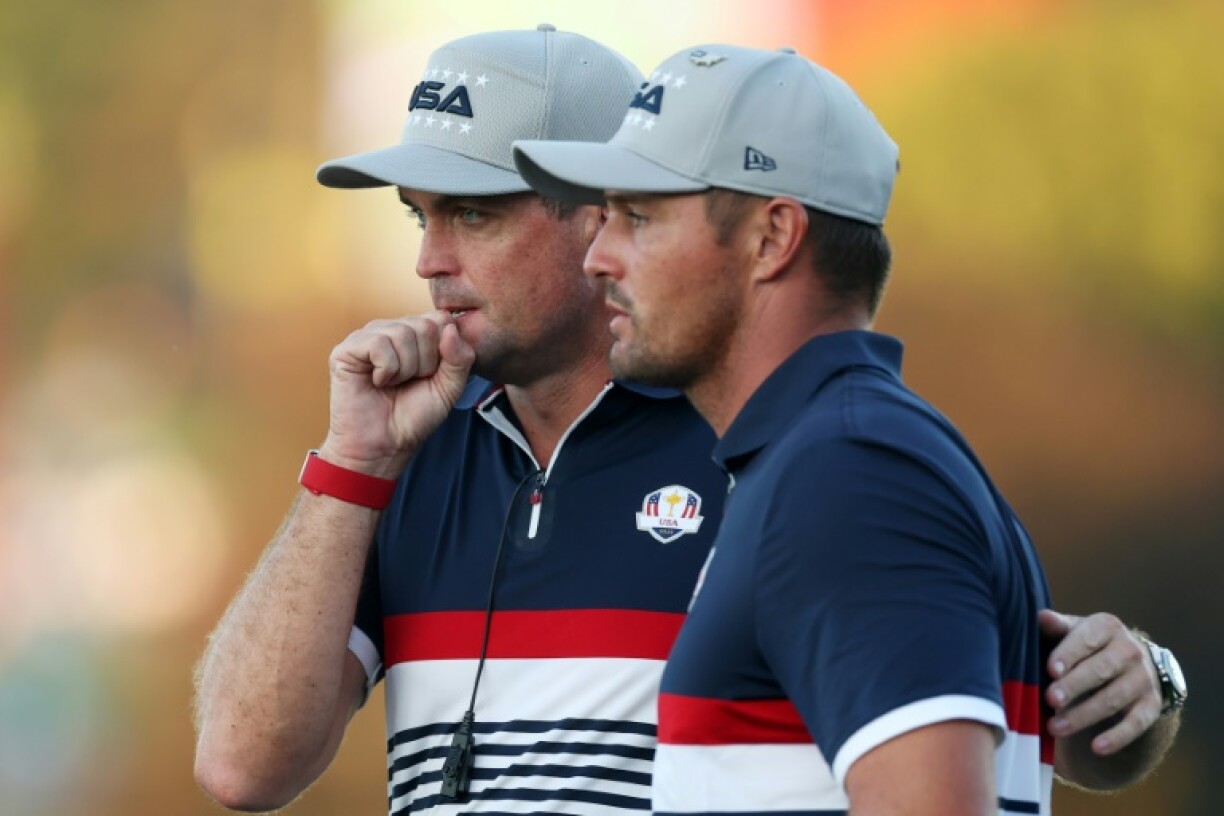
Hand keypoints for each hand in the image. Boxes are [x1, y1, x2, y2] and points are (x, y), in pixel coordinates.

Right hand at [319, 311, 474, 475]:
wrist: (384, 445)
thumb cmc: (413, 417)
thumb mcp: (449, 387)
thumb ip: (460, 358)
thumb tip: (450, 328)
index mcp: (414, 335)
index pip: (441, 319)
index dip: (444, 351)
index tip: (431, 375)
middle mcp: (390, 330)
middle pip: (424, 325)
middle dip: (426, 362)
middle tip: (410, 382)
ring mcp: (367, 337)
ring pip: (402, 333)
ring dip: (405, 369)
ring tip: (393, 384)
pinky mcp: (346, 349)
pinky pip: (379, 344)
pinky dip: (386, 370)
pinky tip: (377, 382)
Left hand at [1039, 609, 1161, 755]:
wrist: (1131, 661)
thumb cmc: (1089, 644)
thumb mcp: (1075, 630)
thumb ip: (1058, 627)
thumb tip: (1041, 617)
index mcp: (1107, 627)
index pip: (1087, 639)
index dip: (1069, 654)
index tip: (1051, 670)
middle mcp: (1129, 650)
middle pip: (1100, 670)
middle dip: (1074, 686)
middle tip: (1050, 699)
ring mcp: (1143, 679)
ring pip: (1114, 699)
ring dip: (1084, 715)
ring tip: (1055, 727)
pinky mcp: (1151, 705)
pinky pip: (1136, 724)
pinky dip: (1117, 737)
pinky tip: (1096, 748)